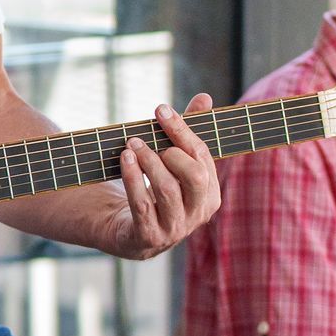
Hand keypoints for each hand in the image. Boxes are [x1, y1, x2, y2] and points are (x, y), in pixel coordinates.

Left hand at [103, 96, 220, 259]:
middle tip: (144, 139)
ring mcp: (175, 229)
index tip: (161, 109)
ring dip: (148, 162)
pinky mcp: (150, 237)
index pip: (202, 156)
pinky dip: (133, 179)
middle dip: (170, 151)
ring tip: (131, 145)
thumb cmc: (155, 190)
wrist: (129, 230)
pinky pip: (143, 206)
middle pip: (195, 176)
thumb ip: (187, 133)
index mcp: (210, 194)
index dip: (182, 130)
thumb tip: (204, 97)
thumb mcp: (172, 162)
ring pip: (168, 190)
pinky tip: (125, 160)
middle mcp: (198, 214)